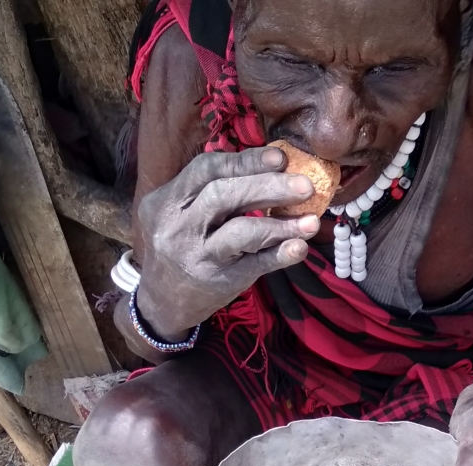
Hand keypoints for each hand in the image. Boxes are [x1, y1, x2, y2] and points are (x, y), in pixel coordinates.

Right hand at [134, 147, 319, 339]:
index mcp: (167, 201)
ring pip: (240, 232)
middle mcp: (178, 227)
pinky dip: (279, 255)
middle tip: (306, 186)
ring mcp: (198, 256)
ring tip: (312, 221)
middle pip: (223, 196)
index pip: (205, 170)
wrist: (160, 301)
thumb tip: (269, 164)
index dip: (244, 161)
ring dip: (280, 224)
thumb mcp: (175, 213)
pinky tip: (300, 247)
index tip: (279, 158)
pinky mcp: (218, 281)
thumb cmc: (177, 245)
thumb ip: (206, 189)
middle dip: (268, 187)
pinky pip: (254, 265)